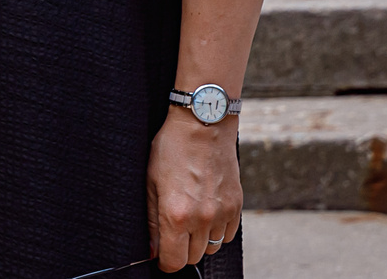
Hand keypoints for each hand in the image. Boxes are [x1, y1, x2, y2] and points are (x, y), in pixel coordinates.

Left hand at [149, 113, 241, 269]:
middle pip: (193, 258)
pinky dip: (217, 231)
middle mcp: (202, 219)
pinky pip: (227, 235)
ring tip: (189, 217)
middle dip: (181, 250)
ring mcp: (222, 214)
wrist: (203, 125)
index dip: (164, 261)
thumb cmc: (171, 148)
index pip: (174, 261)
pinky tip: (206, 212)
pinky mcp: (237, 207)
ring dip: (199, 241)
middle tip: (172, 231)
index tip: (160, 255)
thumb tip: (153, 250)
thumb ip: (152, 220)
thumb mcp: (150, 181)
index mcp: (176, 214)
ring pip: (212, 248)